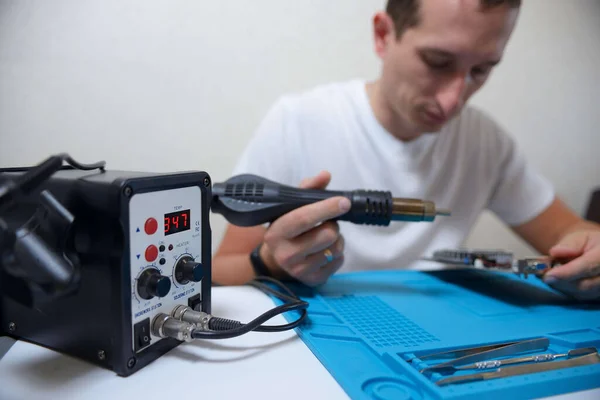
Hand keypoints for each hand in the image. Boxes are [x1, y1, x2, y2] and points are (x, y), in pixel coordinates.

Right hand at [259, 171, 350, 286]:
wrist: (274, 261)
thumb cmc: (285, 230)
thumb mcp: (289, 209)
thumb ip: (306, 190)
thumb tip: (325, 175)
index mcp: (277, 232)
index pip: (304, 218)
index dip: (326, 208)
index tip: (343, 202)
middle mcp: (286, 254)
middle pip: (326, 235)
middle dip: (333, 225)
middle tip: (328, 222)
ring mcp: (299, 270)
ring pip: (335, 249)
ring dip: (337, 239)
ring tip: (327, 235)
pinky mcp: (313, 280)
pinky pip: (338, 262)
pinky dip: (338, 253)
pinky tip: (326, 250)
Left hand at [542, 230, 599, 300]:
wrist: (596, 252)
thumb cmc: (588, 244)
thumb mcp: (580, 238)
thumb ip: (569, 244)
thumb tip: (555, 252)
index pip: (588, 266)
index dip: (567, 273)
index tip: (548, 275)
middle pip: (584, 285)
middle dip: (560, 281)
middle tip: (542, 275)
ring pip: (581, 293)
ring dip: (561, 286)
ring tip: (549, 275)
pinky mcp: (598, 295)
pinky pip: (580, 297)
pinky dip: (566, 290)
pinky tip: (557, 281)